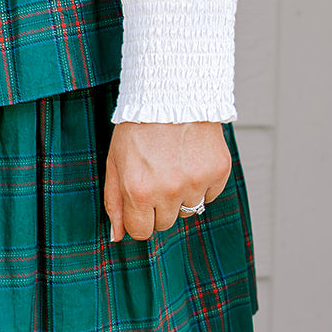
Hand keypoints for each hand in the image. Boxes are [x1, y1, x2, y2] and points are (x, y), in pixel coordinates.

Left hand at [104, 120, 230, 242]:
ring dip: (181, 196)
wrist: (173, 94)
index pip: (142, 232)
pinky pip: (210, 195)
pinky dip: (201, 183)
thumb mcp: (115, 163)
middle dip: (159, 207)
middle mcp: (169, 190)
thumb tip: (117, 237)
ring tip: (174, 166)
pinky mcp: (218, 172)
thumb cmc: (139, 127)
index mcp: (139, 191)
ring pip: (189, 211)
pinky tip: (191, 161)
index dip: (139, 219)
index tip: (141, 204)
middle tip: (157, 177)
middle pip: (166, 223)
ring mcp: (196, 182)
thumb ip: (114, 202)